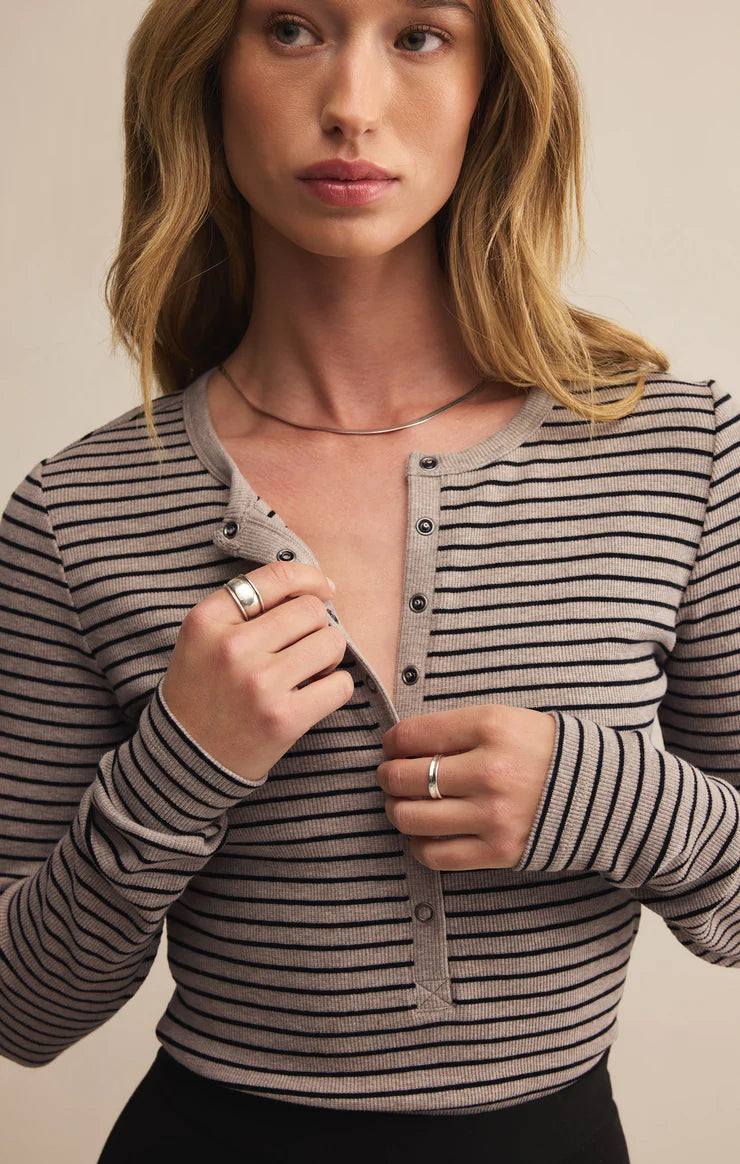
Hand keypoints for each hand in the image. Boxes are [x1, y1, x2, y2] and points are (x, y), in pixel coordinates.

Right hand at [161, 561, 352, 783]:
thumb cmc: (203, 692)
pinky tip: (314, 695)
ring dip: (329, 655)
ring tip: (308, 672)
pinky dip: (335, 687)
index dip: (311, 578)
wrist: (185, 759)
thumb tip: (317, 588)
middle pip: (311, 610)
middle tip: (304, 648)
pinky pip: (340, 684)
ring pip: (331, 641)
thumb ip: (247, 609)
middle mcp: (231, 648)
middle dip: (317, 626)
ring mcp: (258, 684)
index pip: (277, 577)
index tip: (324, 590)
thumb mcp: (204, 639)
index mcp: (207, 621)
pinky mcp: (283, 718)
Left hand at [377, 704, 556, 869]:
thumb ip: (455, 728)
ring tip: (402, 804)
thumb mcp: (504, 719)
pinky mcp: (498, 850)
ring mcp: (493, 814)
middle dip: (387, 776)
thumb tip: (402, 744)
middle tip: (390, 776)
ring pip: (412, 818)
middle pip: (405, 777)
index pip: (412, 735)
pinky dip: (418, 845)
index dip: (391, 742)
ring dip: (396, 810)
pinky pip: (435, 855)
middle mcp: (488, 771)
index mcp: (489, 727)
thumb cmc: (543, 751)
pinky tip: (424, 834)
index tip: (392, 747)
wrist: (599, 792)